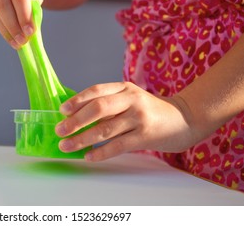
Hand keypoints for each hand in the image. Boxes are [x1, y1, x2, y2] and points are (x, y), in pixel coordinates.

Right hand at [0, 0, 44, 48]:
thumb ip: (31, 9)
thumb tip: (27, 33)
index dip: (24, 15)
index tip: (30, 32)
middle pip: (1, 3)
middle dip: (13, 25)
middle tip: (22, 40)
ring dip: (6, 30)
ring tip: (17, 43)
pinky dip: (0, 27)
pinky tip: (10, 37)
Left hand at [55, 82, 200, 161]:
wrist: (184, 119)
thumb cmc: (149, 110)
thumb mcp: (130, 98)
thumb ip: (109, 103)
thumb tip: (75, 116)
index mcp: (124, 87)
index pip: (96, 90)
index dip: (77, 100)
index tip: (61, 110)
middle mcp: (131, 100)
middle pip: (98, 108)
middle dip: (75, 121)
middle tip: (59, 130)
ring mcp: (139, 118)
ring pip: (105, 129)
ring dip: (82, 139)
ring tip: (66, 146)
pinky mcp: (145, 136)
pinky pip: (117, 146)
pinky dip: (100, 153)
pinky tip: (88, 157)